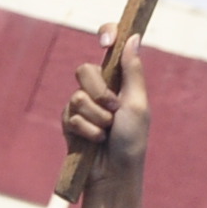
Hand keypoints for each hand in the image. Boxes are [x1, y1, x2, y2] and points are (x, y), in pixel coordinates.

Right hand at [63, 34, 149, 191]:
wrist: (115, 172)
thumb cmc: (132, 140)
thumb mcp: (137, 103)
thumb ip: (133, 71)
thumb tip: (133, 37)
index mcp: (120, 80)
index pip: (111, 46)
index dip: (107, 35)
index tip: (105, 42)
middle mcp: (100, 88)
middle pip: (85, 70)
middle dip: (99, 92)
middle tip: (113, 109)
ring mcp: (82, 105)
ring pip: (77, 96)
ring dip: (96, 118)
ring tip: (106, 132)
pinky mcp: (69, 121)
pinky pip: (70, 116)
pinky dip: (86, 130)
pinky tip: (94, 141)